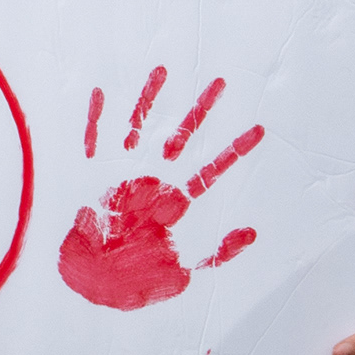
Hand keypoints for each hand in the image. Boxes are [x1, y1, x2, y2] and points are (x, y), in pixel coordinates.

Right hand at [58, 69, 263, 310]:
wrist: (96, 285)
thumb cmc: (138, 278)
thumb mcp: (187, 270)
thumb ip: (219, 253)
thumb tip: (253, 232)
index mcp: (177, 200)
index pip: (214, 168)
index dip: (236, 149)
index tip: (260, 128)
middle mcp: (155, 180)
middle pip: (183, 136)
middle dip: (202, 110)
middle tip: (222, 81)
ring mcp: (126, 175)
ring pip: (141, 128)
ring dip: (150, 100)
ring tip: (163, 69)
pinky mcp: (95, 178)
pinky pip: (96, 141)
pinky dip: (97, 119)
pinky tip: (102, 93)